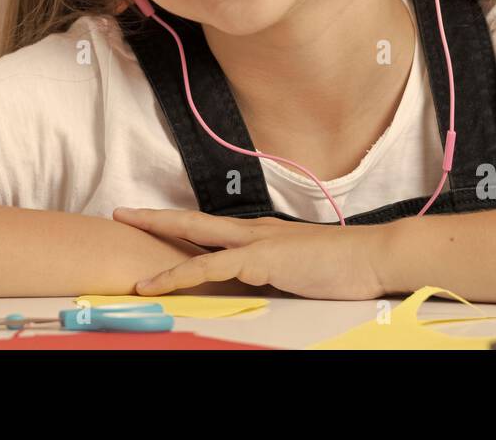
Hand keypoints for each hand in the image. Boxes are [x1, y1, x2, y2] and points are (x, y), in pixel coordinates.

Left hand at [111, 207, 390, 299]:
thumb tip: (260, 281)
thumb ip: (276, 270)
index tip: (154, 221)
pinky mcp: (260, 259)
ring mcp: (255, 242)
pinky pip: (209, 267)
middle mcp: (253, 231)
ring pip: (194, 237)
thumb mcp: (300, 268)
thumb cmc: (344, 265)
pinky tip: (157, 281)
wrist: (372, 256)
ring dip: (158, 238)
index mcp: (262, 233)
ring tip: (127, 234)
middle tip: (123, 213)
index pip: (212, 228)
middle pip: (193, 221)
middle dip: (156, 217)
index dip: (181, 224)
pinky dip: (180, 274)